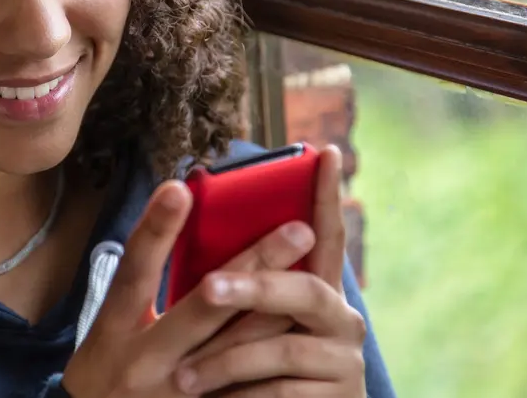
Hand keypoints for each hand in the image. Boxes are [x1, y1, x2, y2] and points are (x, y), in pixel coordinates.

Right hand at [61, 180, 317, 397]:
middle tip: (299, 228)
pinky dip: (274, 362)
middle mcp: (145, 361)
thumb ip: (138, 291)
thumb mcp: (110, 333)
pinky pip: (246, 390)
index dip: (154, 230)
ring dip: (278, 309)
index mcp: (114, 330)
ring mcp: (177, 395)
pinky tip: (302, 335)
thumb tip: (178, 228)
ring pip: (238, 347)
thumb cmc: (107, 375)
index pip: (134, 272)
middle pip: (205, 307)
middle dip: (254, 265)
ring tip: (317, 275)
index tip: (180, 188)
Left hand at [174, 145, 367, 396]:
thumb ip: (245, 285)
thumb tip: (199, 225)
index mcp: (319, 291)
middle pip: (303, 291)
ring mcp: (345, 363)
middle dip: (253, 286)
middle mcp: (342, 320)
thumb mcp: (245, 324)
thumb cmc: (248, 368)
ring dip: (226, 363)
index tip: (325, 152)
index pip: (327, 236)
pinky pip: (281, 396)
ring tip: (182, 377)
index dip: (328, 196)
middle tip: (209, 288)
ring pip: (282, 352)